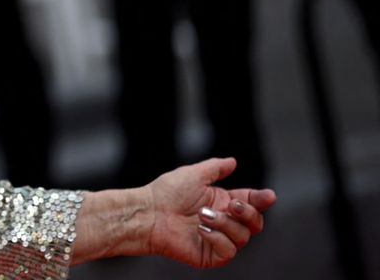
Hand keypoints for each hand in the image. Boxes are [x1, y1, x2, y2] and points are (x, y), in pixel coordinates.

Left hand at [144, 158, 275, 267]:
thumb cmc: (166, 193)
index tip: (268, 196)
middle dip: (247, 212)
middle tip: (230, 205)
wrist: (148, 213)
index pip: (251, 203)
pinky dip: (217, 238)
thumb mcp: (193, 174)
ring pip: (243, 237)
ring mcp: (218, 240)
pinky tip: (200, 229)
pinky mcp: (210, 256)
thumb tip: (233, 161)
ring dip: (224, 223)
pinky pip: (229, 251)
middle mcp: (224, 222)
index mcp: (222, 203)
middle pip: (255, 223)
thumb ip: (215, 168)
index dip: (262, 200)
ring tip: (202, 215)